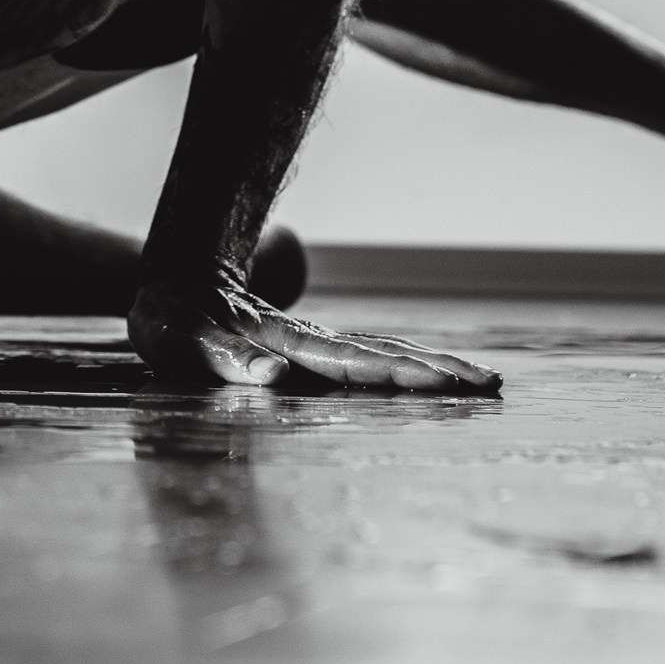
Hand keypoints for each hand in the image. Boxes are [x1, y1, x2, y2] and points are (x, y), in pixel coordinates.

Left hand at [129, 274, 501, 393]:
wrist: (171, 280)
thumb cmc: (172, 320)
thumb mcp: (186, 343)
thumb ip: (229, 360)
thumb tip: (274, 376)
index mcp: (286, 344)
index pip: (353, 362)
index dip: (398, 373)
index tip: (444, 382)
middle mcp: (309, 341)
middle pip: (382, 355)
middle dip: (437, 370)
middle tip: (492, 383)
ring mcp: (312, 342)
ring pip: (381, 352)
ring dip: (429, 365)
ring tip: (479, 377)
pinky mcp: (307, 347)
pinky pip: (364, 354)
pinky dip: (402, 363)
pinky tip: (432, 372)